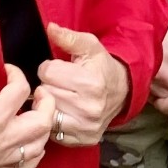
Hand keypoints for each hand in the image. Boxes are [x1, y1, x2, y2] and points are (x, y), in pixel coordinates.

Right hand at [0, 38, 55, 167]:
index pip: (20, 89)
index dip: (17, 74)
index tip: (8, 71)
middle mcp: (2, 140)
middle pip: (43, 122)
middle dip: (46, 103)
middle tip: (37, 94)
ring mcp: (0, 158)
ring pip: (39, 146)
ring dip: (42, 129)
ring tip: (34, 116)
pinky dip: (33, 156)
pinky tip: (29, 143)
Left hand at [32, 22, 130, 149]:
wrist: (122, 91)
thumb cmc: (101, 67)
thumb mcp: (89, 46)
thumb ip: (68, 37)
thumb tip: (50, 28)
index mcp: (91, 83)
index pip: (46, 72)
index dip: (50, 68)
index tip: (61, 69)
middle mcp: (89, 108)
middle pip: (45, 92)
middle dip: (49, 85)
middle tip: (63, 83)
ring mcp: (86, 127)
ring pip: (46, 112)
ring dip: (51, 103)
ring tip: (63, 96)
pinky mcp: (83, 140)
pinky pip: (54, 131)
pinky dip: (56, 121)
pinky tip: (66, 112)